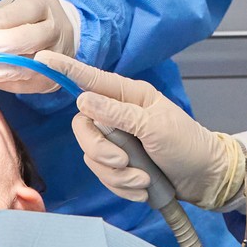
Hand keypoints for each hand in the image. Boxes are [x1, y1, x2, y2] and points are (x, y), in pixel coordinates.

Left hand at [0, 0, 80, 92]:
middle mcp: (55, 32)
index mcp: (45, 6)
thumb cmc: (31, 18)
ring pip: (22, 68)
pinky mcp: (50, 81)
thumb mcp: (16, 6)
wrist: (64, 35)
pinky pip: (21, 85)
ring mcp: (56, 59)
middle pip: (23, 40)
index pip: (17, 14)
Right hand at [37, 51, 244, 208]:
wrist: (204, 178)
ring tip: (144, 180)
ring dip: (118, 176)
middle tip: (125, 163)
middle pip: (84, 128)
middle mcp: (118, 116)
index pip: (91, 80)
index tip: (42, 58)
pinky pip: (104, 176)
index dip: (66, 70)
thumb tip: (83, 99)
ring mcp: (118, 141)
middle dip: (101, 152)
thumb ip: (118, 114)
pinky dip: (123, 187)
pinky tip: (143, 189)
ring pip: (92, 157)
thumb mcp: (155, 126)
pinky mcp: (120, 165)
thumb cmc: (187, 144)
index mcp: (129, 96)